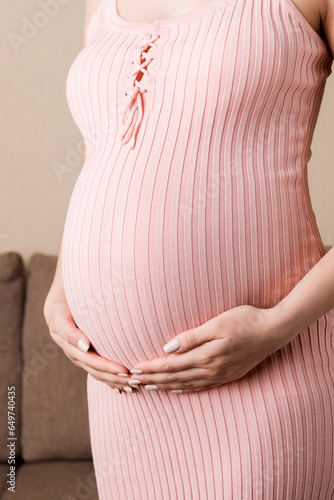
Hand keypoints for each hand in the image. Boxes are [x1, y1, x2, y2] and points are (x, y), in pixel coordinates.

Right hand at [44, 297, 135, 392]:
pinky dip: (111, 380)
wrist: (57, 310)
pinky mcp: (86, 358)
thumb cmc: (61, 312)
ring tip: (132, 386)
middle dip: (115, 378)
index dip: (108, 367)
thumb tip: (85, 346)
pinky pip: (99, 372)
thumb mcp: (61, 320)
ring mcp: (82, 359)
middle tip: (133, 381)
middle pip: (97, 372)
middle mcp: (77, 357)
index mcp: (71, 349)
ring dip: (115, 382)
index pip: (92, 361)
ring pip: (99, 375)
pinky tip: (122, 387)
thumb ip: (71, 333)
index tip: (124, 370)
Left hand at [127, 305, 290, 392]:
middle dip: (152, 379)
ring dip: (165, 386)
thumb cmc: (245, 320)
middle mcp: (211, 370)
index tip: (134, 370)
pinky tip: (177, 389)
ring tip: (149, 388)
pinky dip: (184, 389)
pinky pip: (200, 387)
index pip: (171, 366)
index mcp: (206, 356)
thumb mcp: (217, 323)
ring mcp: (220, 375)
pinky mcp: (228, 375)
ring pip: (186, 385)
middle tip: (133, 382)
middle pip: (175, 378)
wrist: (273, 331)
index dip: (151, 368)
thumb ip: (192, 337)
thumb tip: (167, 349)